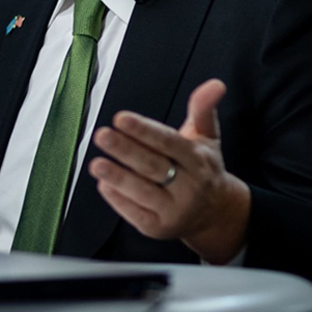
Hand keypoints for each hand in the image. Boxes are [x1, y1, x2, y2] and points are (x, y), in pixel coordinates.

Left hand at [89, 78, 251, 263]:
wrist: (215, 213)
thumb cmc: (202, 169)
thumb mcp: (207, 138)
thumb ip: (203, 110)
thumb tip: (214, 84)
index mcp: (199, 160)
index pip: (170, 143)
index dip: (145, 131)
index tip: (121, 118)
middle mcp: (190, 187)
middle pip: (153, 167)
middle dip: (125, 150)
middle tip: (102, 135)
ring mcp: (174, 210)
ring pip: (143, 192)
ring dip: (118, 177)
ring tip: (96, 164)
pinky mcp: (158, 227)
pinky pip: (134, 213)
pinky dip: (117, 198)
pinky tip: (104, 184)